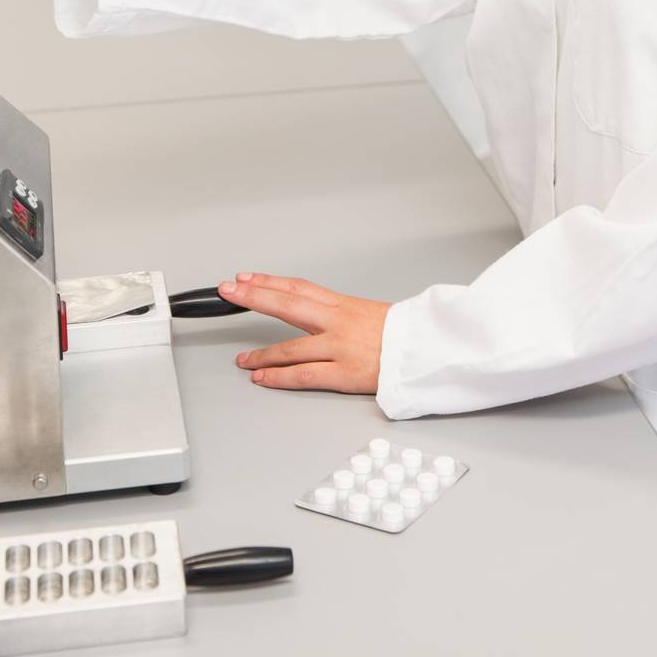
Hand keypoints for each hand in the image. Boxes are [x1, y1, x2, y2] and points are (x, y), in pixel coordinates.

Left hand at [221, 273, 390, 394]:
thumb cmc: (404, 334)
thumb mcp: (370, 312)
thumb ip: (341, 314)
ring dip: (261, 353)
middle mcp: (337, 321)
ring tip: (241, 359)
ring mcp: (339, 346)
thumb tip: (316, 315)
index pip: (298, 287)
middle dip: (254, 297)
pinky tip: (262, 378)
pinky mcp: (344, 372)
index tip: (246, 278)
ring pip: (290, 346)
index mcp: (343, 304)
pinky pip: (304, 375)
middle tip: (228, 291)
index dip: (269, 281)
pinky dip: (279, 376)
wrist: (428, 349)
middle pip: (287, 305)